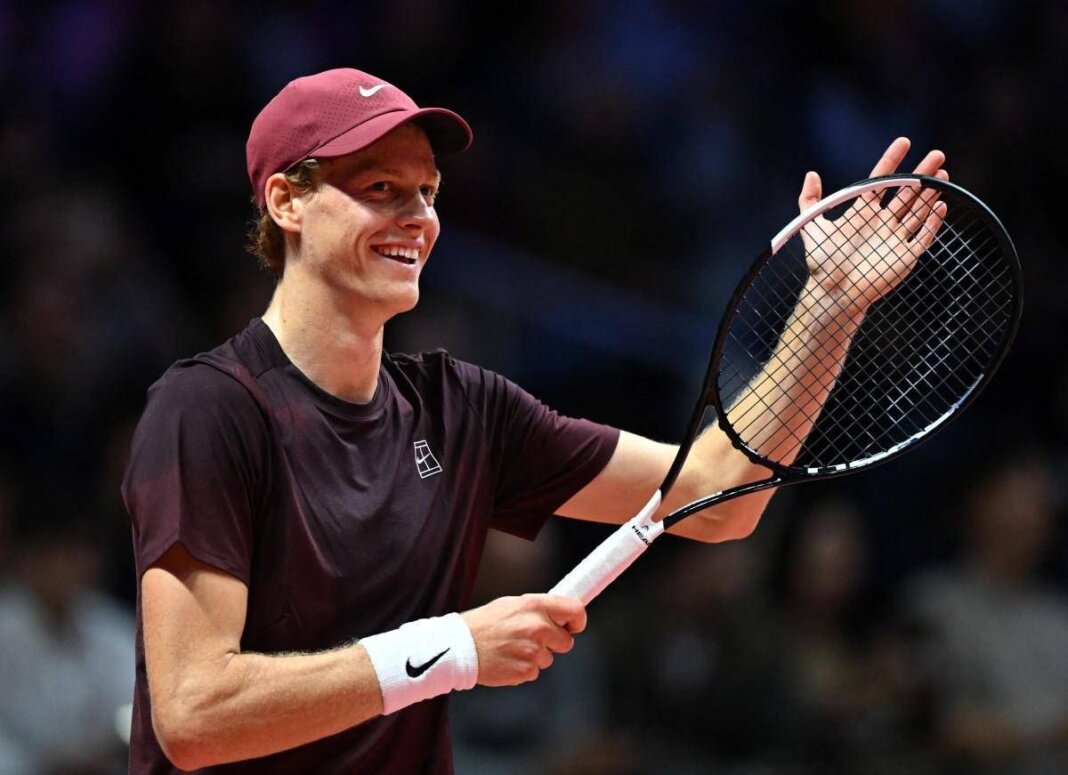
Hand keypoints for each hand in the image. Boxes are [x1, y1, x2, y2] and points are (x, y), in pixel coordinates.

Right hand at [460, 594, 585, 686]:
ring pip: (549, 658)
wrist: (461, 647)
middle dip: (554, 642)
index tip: (574, 626)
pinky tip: (508, 659)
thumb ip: (538, 609)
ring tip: (512, 648)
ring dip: (536, 656)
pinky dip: (524, 668)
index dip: (578, 620)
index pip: (575, 611)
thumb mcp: (512, 604)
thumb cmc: (485, 623)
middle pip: (566, 641)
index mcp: (535, 606)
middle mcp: (538, 627)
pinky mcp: (526, 670)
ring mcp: (533, 651)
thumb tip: (561, 614)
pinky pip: (535, 671)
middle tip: (533, 639)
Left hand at [798, 138, 949, 313]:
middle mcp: (882, 222)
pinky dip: (932, 222)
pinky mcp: (905, 256)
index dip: (892, 161)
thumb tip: (811, 174)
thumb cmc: (822, 264)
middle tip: (937, 155)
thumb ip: (809, 201)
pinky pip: (923, 236)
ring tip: (943, 175)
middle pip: (906, 192)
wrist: (833, 294)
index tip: (904, 142)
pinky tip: (940, 205)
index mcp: (863, 212)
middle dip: (922, 174)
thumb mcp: (812, 228)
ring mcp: (895, 238)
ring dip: (930, 194)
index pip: (881, 180)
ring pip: (918, 210)